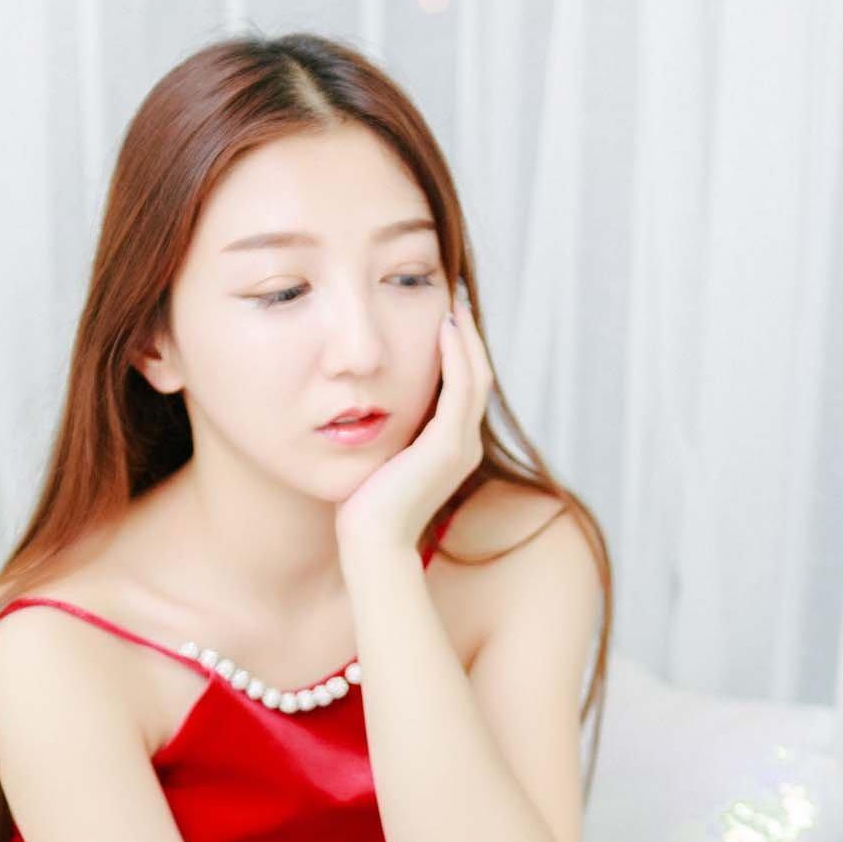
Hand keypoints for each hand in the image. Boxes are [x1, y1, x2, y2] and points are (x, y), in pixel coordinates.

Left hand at [333, 277, 493, 560]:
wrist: (370, 543)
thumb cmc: (365, 507)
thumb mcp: (379, 458)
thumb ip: (387, 431)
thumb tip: (365, 404)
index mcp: (451, 448)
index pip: (464, 388)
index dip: (459, 351)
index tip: (445, 316)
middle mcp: (464, 445)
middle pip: (477, 376)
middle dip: (467, 337)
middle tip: (456, 298)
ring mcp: (460, 446)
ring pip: (475, 377)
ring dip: (465, 338)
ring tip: (454, 303)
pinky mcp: (447, 447)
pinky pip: (460, 389)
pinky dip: (456, 355)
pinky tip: (445, 327)